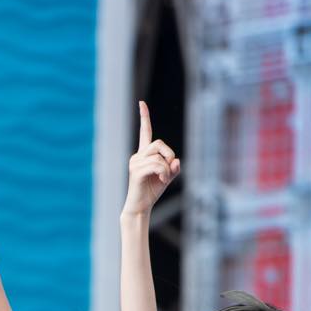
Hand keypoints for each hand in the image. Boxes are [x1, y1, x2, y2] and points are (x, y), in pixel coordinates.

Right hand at [122, 101, 179, 217]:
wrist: (140, 207)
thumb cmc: (152, 192)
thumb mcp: (167, 177)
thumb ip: (173, 167)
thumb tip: (175, 161)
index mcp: (143, 154)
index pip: (145, 132)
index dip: (144, 117)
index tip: (141, 103)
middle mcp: (137, 156)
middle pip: (159, 143)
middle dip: (169, 155)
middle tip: (169, 170)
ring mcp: (135, 163)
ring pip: (159, 156)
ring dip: (167, 168)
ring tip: (164, 179)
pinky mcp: (137, 171)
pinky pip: (157, 165)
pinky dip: (164, 173)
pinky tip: (162, 181)